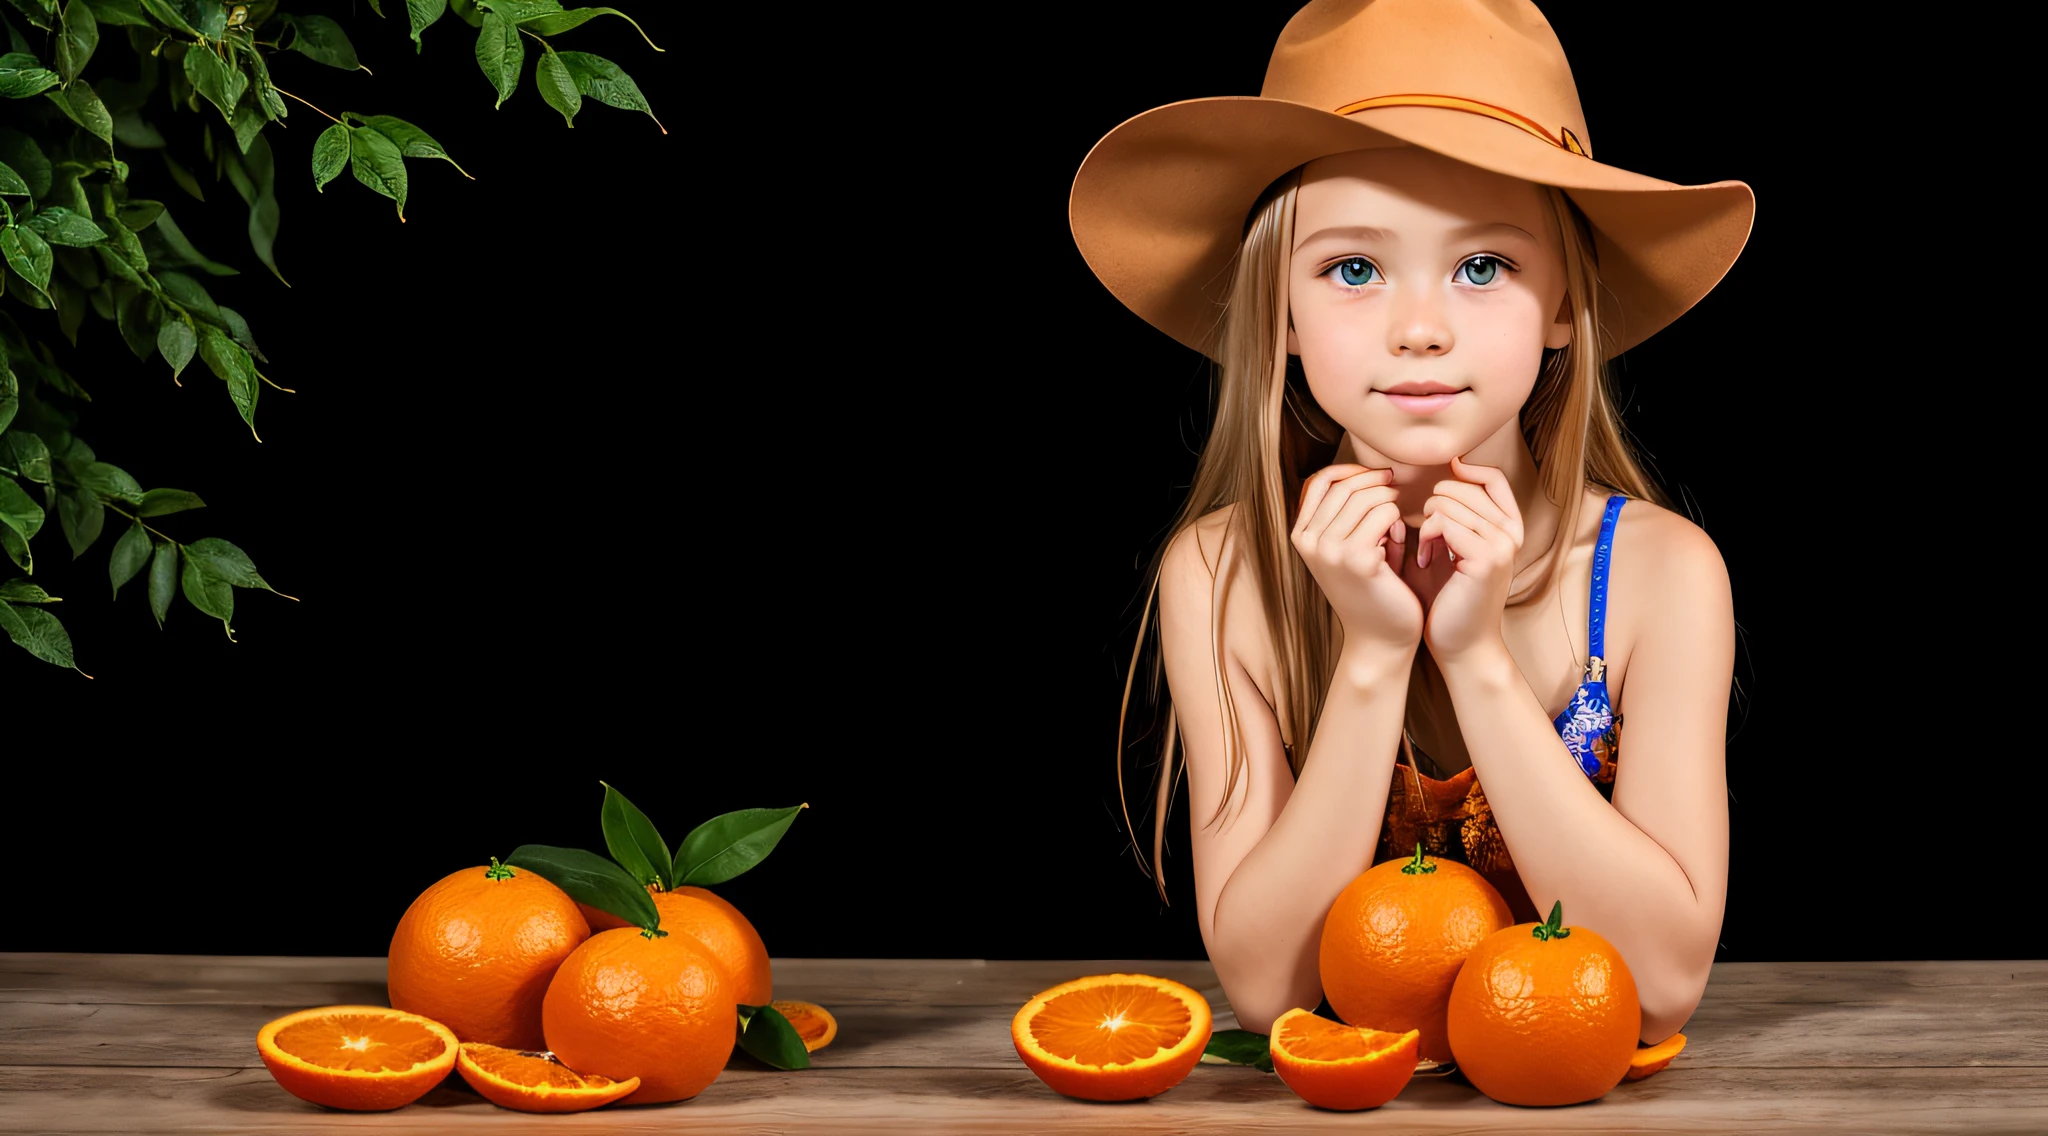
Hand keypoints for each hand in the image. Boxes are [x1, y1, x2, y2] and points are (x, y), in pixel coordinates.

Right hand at [1291, 464, 1422, 651]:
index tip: (1378, 478)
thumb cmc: (1370, 587)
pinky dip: (1398, 521)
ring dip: (1391, 503)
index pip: (1321, 480)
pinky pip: (1385, 514)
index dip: (1352, 471)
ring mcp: (1329, 550)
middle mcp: (1308, 541)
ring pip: (1368, 497)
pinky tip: (1398, 541)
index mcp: (1300, 535)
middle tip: (1397, 496)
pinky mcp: (1357, 559)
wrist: (1379, 637)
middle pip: (1347, 485)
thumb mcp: (1346, 544)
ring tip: (1396, 526)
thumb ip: (1344, 512)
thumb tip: (1365, 470)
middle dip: (1378, 484)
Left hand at [1416, 455, 1522, 663]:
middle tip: (1427, 536)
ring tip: (1426, 550)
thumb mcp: (1454, 545)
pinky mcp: (1486, 559)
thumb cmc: (1450, 596)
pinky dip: (1425, 537)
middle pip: (1461, 486)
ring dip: (1425, 523)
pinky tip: (1425, 560)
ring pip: (1447, 502)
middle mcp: (1511, 532)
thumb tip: (1450, 469)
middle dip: (1432, 505)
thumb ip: (1454, 512)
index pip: (1492, 477)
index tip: (1438, 490)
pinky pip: (1443, 522)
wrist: (1462, 644)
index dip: (1465, 471)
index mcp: (1509, 527)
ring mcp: (1502, 545)